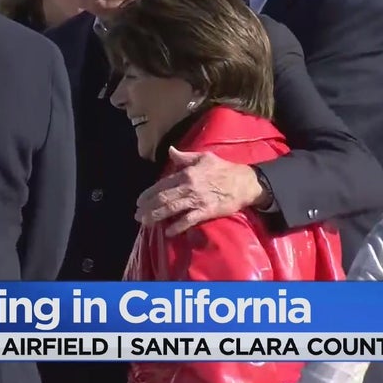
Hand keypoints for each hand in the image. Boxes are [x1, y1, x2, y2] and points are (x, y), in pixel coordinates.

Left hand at [135, 148, 265, 235]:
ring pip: (171, 209)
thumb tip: (170, 150)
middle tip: (137, 215)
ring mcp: (197, 200)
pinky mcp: (206, 212)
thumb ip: (185, 157)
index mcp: (186, 173)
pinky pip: (188, 221)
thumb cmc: (224, 169)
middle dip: (148, 207)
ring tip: (145, 223)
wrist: (245, 183)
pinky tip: (168, 232)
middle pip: (163, 198)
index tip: (138, 201)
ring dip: (156, 217)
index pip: (162, 184)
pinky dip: (177, 227)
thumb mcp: (204, 157)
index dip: (148, 194)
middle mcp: (189, 187)